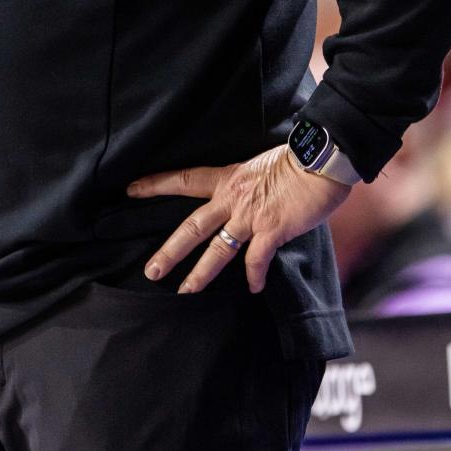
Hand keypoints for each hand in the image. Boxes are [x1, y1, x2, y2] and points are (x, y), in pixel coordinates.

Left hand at [126, 144, 351, 293]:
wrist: (320, 160)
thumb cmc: (296, 159)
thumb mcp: (260, 164)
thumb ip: (247, 183)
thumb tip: (246, 194)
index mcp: (227, 177)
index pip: (183, 179)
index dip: (155, 185)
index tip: (130, 190)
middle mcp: (232, 198)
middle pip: (192, 226)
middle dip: (169, 251)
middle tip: (150, 270)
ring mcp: (250, 216)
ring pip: (217, 249)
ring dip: (200, 273)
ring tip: (184, 291)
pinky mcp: (272, 230)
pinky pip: (256, 260)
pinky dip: (254, 276)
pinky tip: (252, 288)